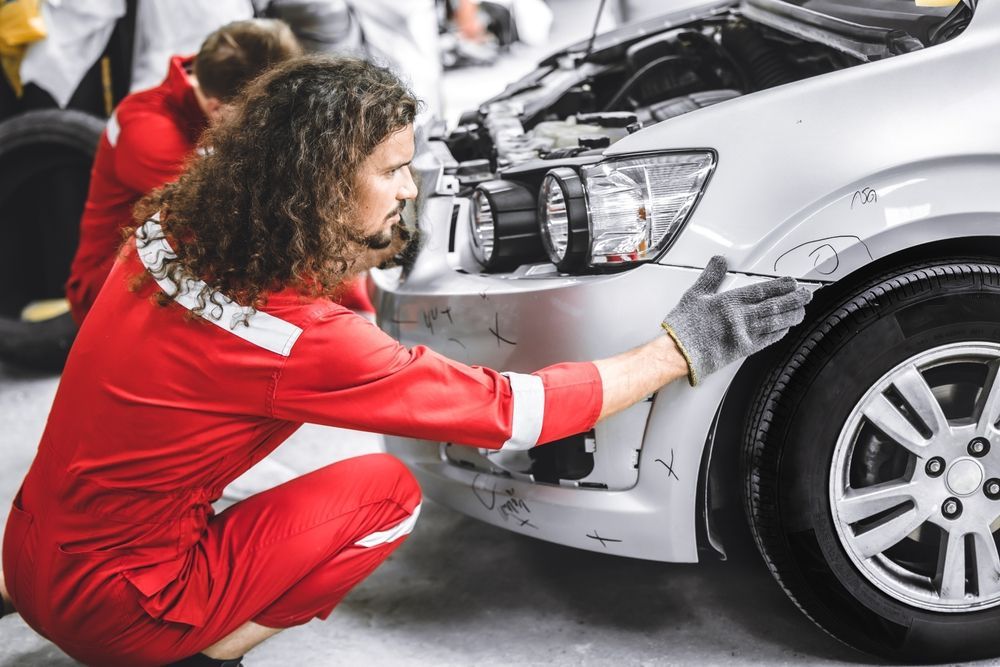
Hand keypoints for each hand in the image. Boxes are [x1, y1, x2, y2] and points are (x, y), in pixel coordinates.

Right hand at [661, 255, 811, 385]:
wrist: (678, 353)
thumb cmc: (683, 326)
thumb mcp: (694, 295)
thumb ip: (710, 276)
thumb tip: (719, 261)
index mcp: (729, 302)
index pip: (761, 291)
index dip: (780, 286)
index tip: (792, 283)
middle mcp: (740, 318)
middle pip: (774, 306)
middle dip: (793, 300)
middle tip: (806, 295)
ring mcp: (743, 335)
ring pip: (774, 323)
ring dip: (791, 316)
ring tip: (801, 311)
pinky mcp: (742, 350)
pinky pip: (767, 340)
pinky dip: (779, 333)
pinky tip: (786, 328)